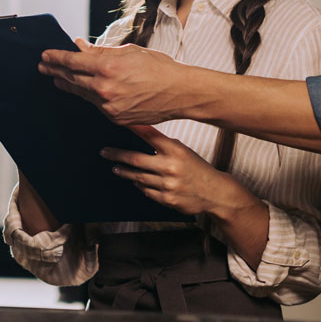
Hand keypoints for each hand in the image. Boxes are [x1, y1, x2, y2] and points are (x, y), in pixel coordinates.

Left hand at [39, 40, 186, 124]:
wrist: (179, 93)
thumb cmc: (159, 68)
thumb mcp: (129, 52)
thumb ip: (101, 51)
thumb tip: (80, 47)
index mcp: (107, 67)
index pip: (72, 61)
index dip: (56, 58)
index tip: (45, 55)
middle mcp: (104, 88)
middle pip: (71, 78)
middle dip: (55, 71)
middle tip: (43, 67)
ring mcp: (108, 106)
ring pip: (81, 93)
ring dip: (67, 84)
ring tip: (56, 79)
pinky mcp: (115, 117)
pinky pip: (95, 105)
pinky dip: (87, 96)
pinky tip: (82, 90)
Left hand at [104, 125, 270, 265]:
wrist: (215, 192)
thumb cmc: (198, 169)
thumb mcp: (184, 151)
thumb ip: (164, 145)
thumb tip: (142, 135)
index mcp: (176, 150)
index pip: (150, 135)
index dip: (133, 128)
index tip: (119, 122)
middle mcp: (170, 166)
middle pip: (136, 159)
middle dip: (117, 155)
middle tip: (105, 152)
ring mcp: (167, 184)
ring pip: (138, 177)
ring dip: (124, 172)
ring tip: (116, 167)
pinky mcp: (166, 199)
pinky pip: (146, 191)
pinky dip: (139, 185)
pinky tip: (135, 181)